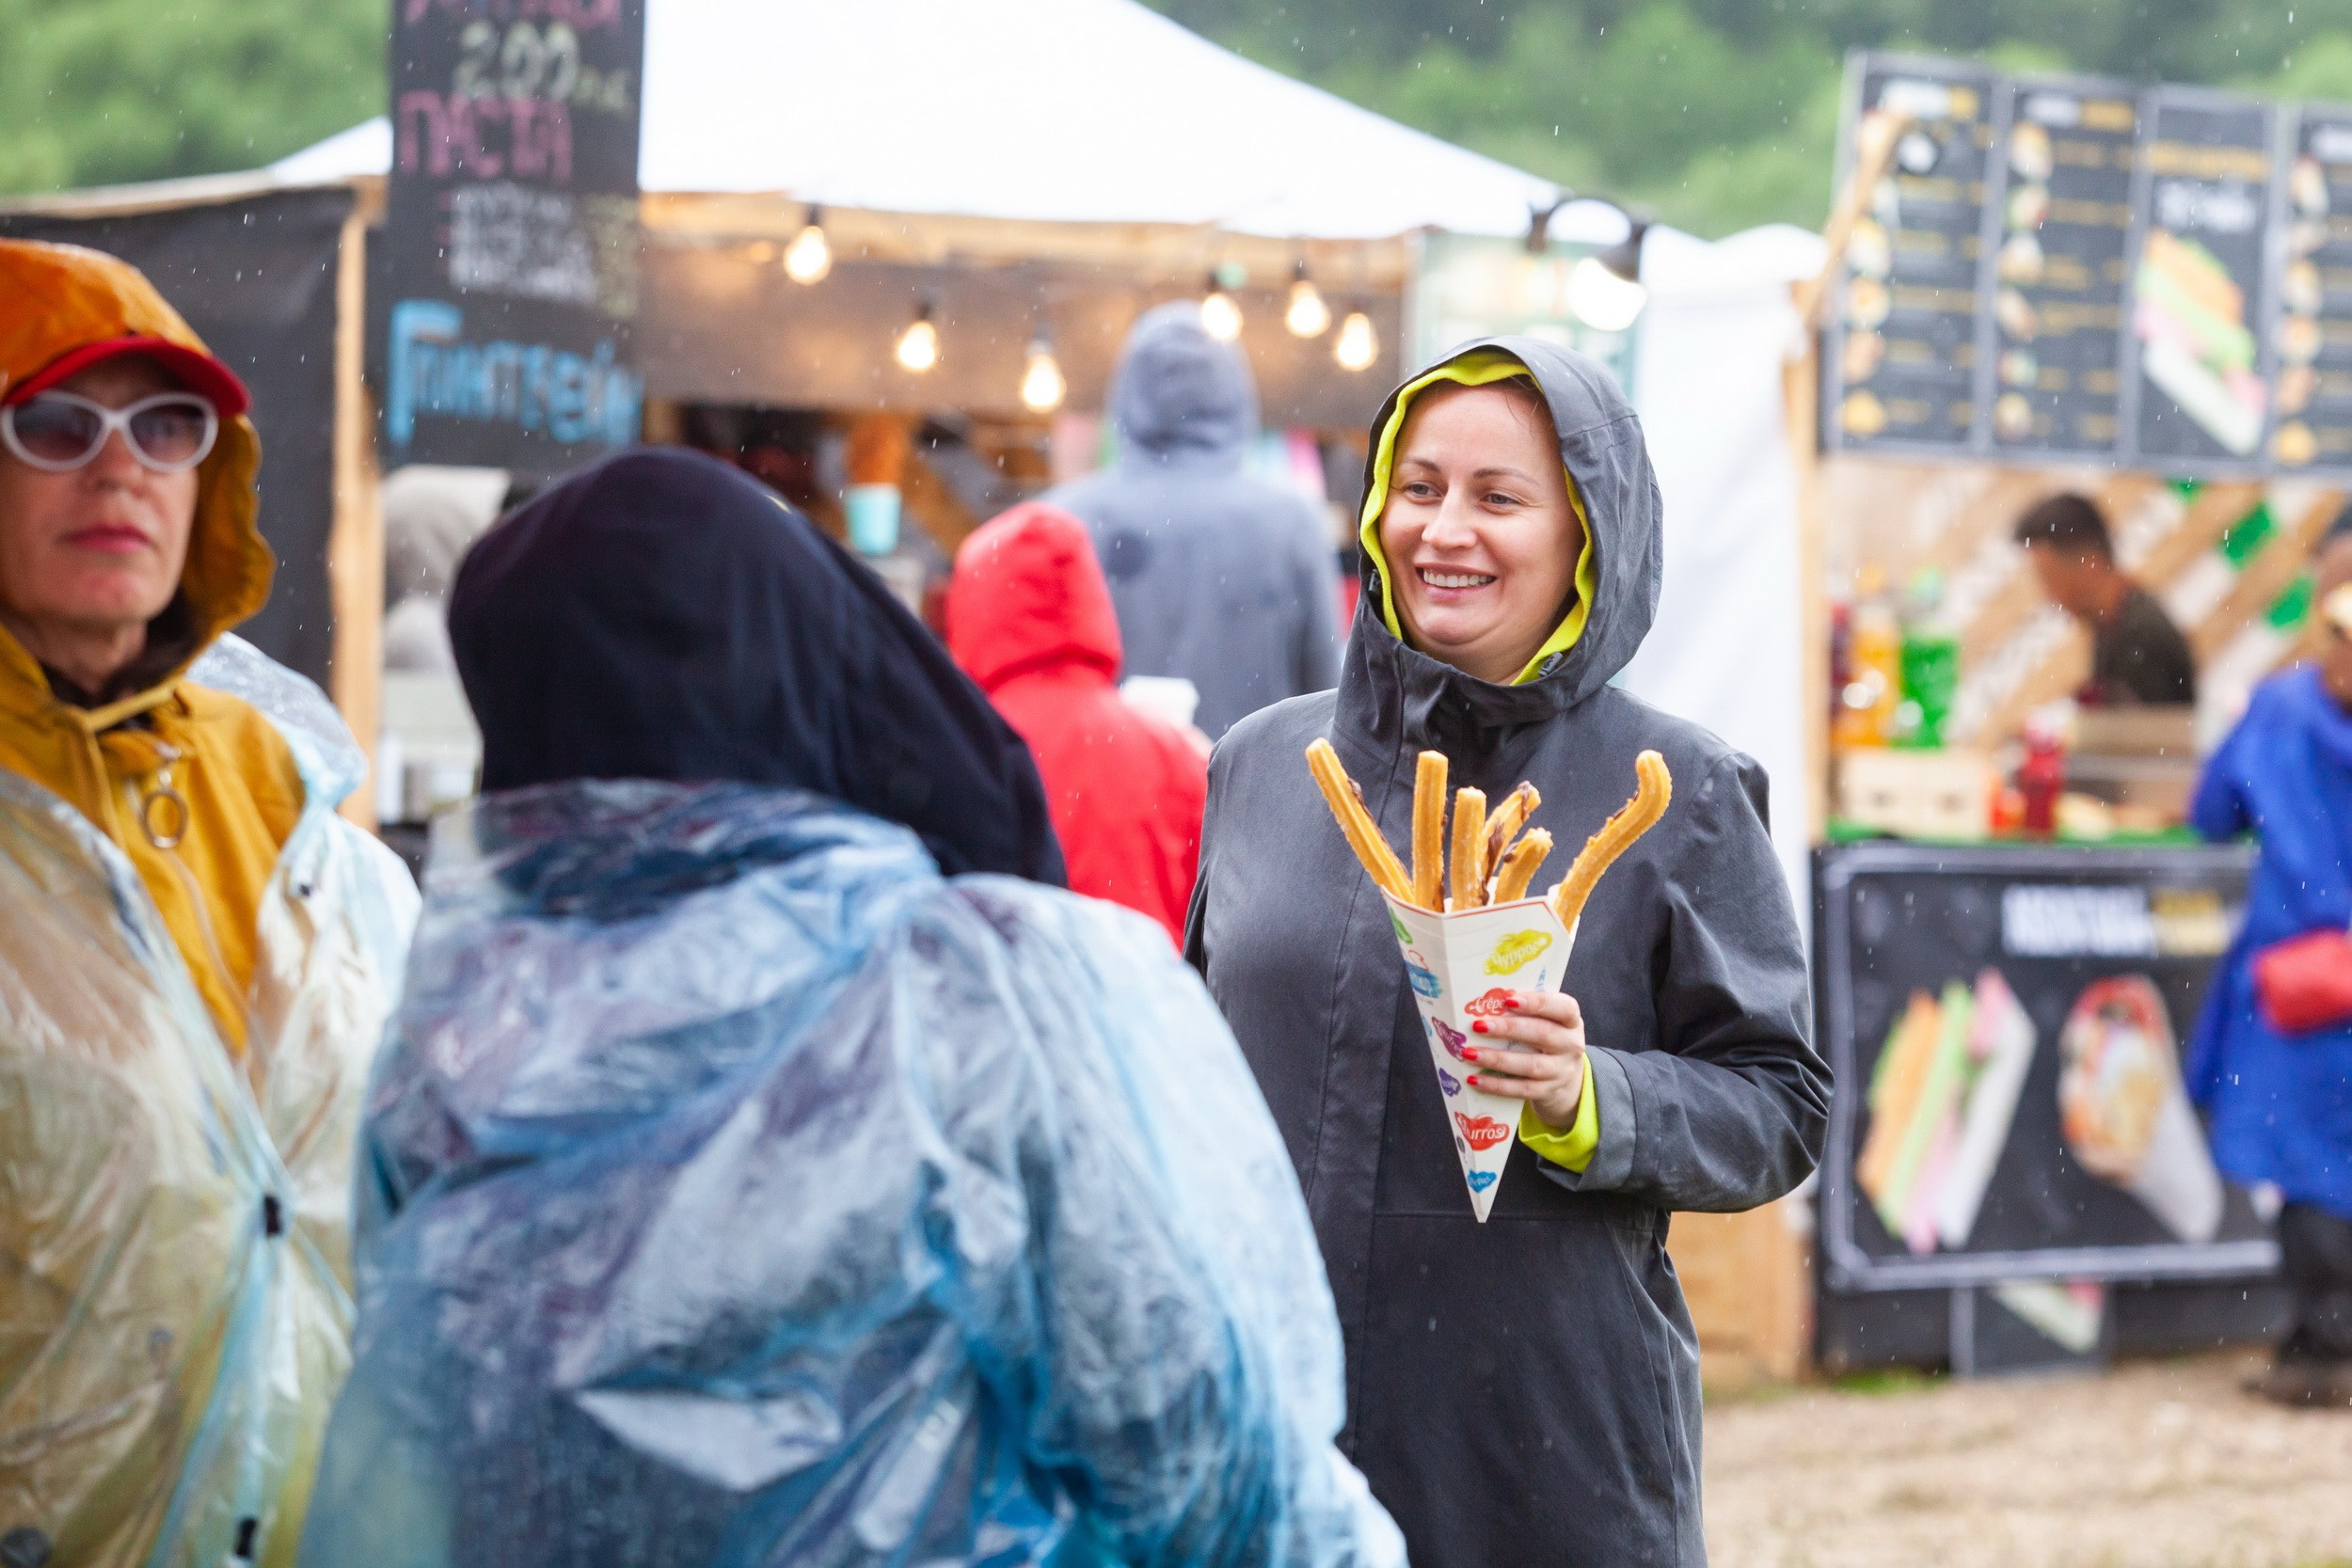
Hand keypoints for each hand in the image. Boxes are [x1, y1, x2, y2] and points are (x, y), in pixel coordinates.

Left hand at [1464, 989, 1585, 1131]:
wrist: (1565, 1078)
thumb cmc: (1546, 1039)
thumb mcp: (1547, 1021)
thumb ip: (1525, 1012)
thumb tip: (1483, 1003)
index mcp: (1571, 1021)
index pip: (1563, 1008)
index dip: (1537, 1003)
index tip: (1509, 1000)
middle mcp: (1571, 1045)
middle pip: (1543, 1034)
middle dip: (1508, 1029)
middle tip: (1478, 1026)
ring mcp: (1561, 1071)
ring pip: (1530, 1065)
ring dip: (1497, 1059)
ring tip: (1469, 1054)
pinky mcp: (1548, 1092)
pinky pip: (1521, 1089)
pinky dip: (1496, 1084)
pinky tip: (1475, 1079)